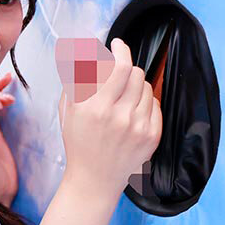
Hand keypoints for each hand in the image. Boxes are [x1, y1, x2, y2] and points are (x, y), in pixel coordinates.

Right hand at [58, 38, 162, 197]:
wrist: (94, 181)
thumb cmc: (79, 144)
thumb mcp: (68, 110)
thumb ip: (75, 80)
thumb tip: (85, 52)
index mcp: (94, 108)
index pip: (119, 67)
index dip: (121, 49)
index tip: (118, 44)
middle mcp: (118, 116)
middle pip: (135, 73)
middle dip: (126, 68)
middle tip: (118, 73)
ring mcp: (137, 127)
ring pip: (146, 87)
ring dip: (135, 86)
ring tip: (123, 98)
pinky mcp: (151, 136)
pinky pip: (155, 105)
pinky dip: (144, 102)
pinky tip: (132, 112)